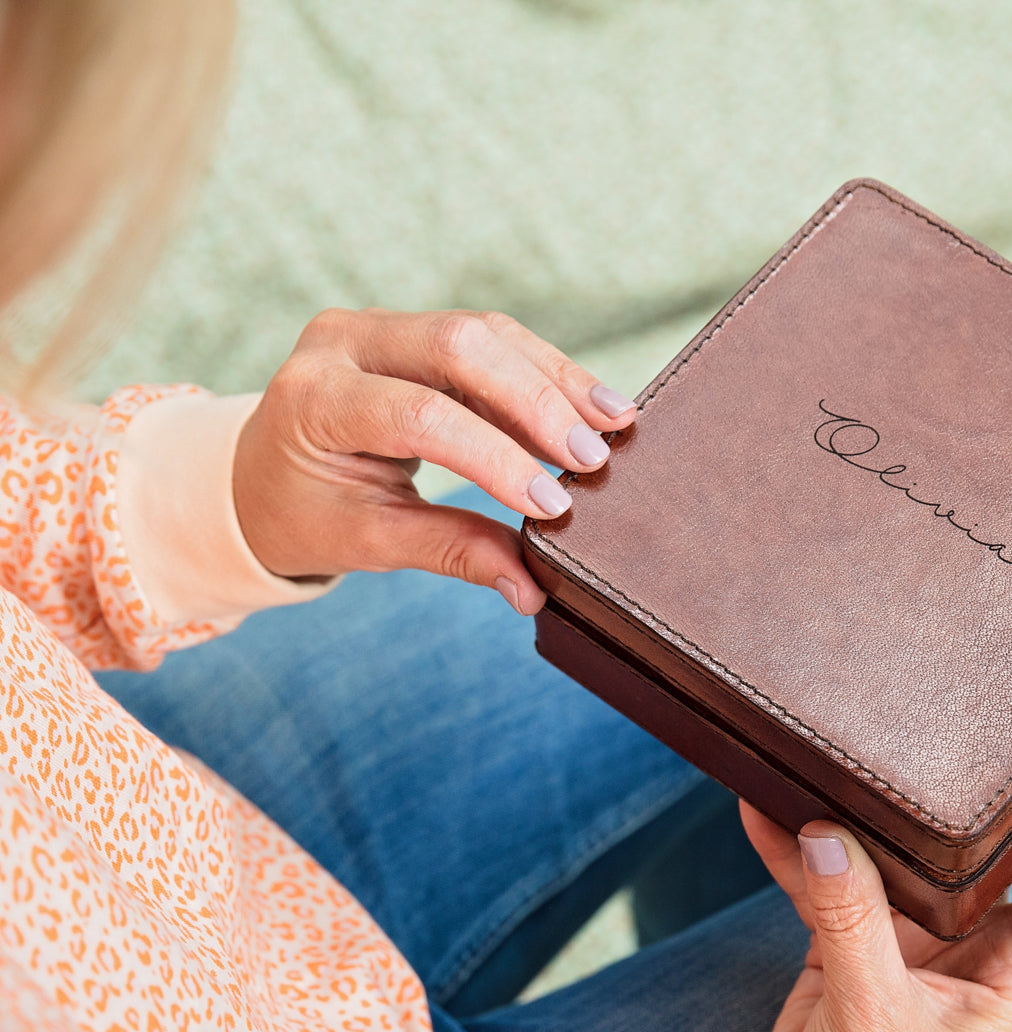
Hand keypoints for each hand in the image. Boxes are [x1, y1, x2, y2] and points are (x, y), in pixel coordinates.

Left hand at [232, 308, 638, 612]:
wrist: (260, 475)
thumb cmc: (307, 514)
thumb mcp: (368, 541)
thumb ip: (451, 551)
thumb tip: (530, 589)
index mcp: (313, 399)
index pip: (419, 414)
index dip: (495, 457)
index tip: (553, 505)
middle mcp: (343, 342)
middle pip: (458, 347)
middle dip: (537, 402)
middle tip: (594, 458)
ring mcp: (379, 327)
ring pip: (485, 333)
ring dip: (555, 380)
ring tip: (615, 422)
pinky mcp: (414, 331)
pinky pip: (491, 340)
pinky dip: (544, 373)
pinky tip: (591, 405)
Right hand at [746, 723, 1011, 1031]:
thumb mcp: (875, 1016)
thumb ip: (850, 919)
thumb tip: (824, 833)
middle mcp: (976, 954)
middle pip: (996, 851)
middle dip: (994, 786)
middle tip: (1005, 709)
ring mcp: (914, 949)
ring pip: (901, 860)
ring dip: (865, 818)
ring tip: (842, 752)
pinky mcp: (854, 948)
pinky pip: (832, 884)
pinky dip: (799, 854)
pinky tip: (765, 813)